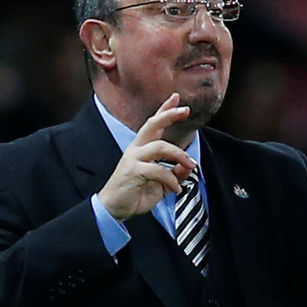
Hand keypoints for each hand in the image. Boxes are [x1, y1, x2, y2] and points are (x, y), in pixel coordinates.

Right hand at [98, 93, 196, 220]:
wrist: (115, 209)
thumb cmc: (136, 194)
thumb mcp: (162, 184)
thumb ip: (175, 174)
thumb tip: (189, 166)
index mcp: (142, 148)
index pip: (153, 124)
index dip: (164, 109)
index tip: (176, 97)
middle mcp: (136, 149)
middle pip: (152, 124)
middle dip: (168, 115)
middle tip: (185, 110)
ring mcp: (133, 159)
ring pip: (160, 146)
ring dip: (179, 154)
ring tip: (190, 165)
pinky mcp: (133, 171)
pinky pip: (158, 169)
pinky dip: (171, 179)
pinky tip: (176, 189)